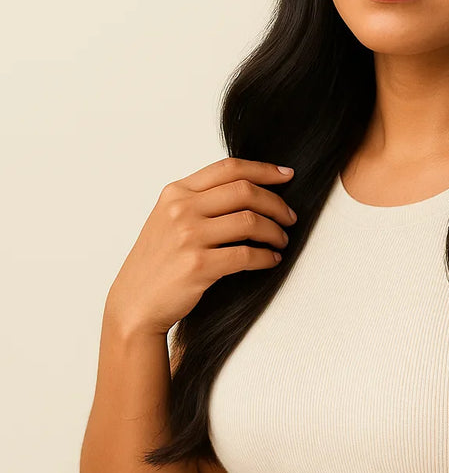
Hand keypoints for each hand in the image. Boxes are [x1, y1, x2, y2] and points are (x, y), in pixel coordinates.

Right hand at [104, 157, 297, 336]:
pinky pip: (247, 255)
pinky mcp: (198, 266)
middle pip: (245, 191)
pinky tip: (271, 260)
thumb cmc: (158, 262)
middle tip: (290, 217)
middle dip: (276, 203)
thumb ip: (201, 199)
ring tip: (281, 240)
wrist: (134, 304)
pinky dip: (267, 257)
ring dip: (275, 231)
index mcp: (176, 192)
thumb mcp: (169, 218)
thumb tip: (251, 188)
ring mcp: (188, 237)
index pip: (229, 168)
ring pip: (251, 221)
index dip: (263, 170)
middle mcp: (180, 209)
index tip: (286, 176)